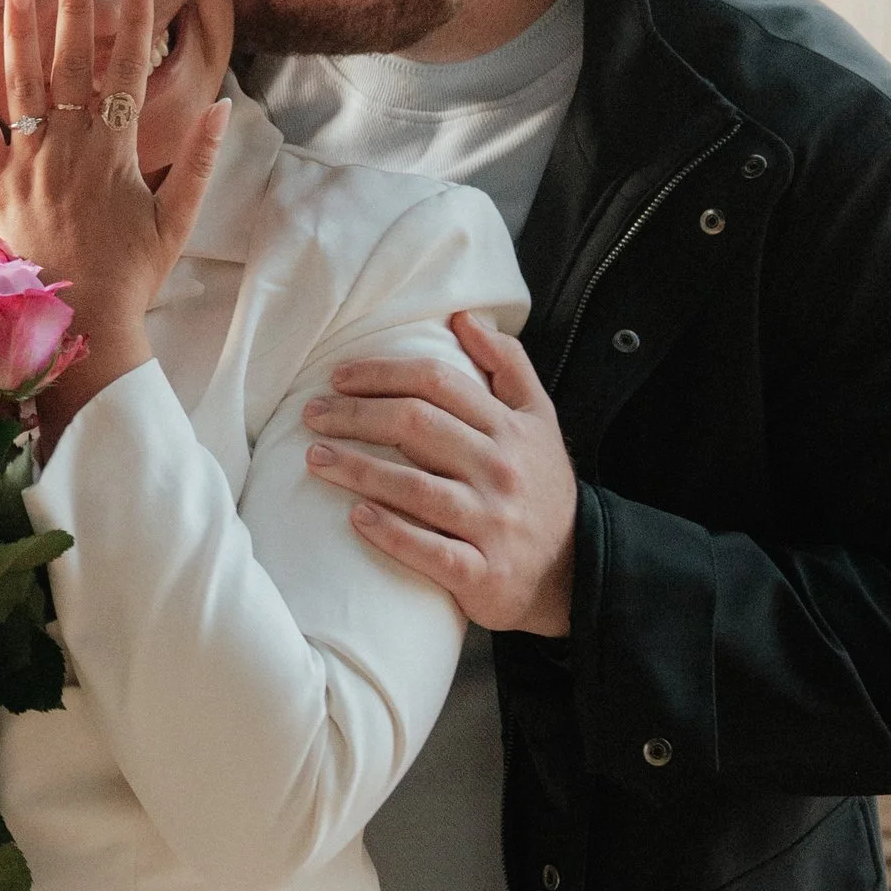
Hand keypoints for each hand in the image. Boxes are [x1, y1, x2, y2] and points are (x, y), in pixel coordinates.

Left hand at [0, 0, 227, 430]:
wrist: (81, 321)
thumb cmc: (134, 274)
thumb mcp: (178, 221)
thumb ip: (201, 163)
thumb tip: (222, 108)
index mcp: (115, 153)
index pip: (126, 71)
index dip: (133, 21)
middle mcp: (69, 149)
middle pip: (72, 65)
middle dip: (76, 9)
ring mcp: (29, 164)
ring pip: (23, 86)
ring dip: (21, 33)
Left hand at [302, 311, 576, 638]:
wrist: (577, 569)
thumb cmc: (541, 485)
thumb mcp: (539, 419)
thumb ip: (508, 365)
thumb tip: (464, 317)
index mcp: (510, 428)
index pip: (437, 383)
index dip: (382, 373)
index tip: (338, 377)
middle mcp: (501, 470)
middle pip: (417, 426)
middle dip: (356, 415)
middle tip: (312, 414)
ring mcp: (493, 522)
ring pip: (416, 487)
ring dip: (358, 469)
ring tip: (314, 457)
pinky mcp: (483, 573)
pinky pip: (430, 550)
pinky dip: (391, 532)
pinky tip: (356, 517)